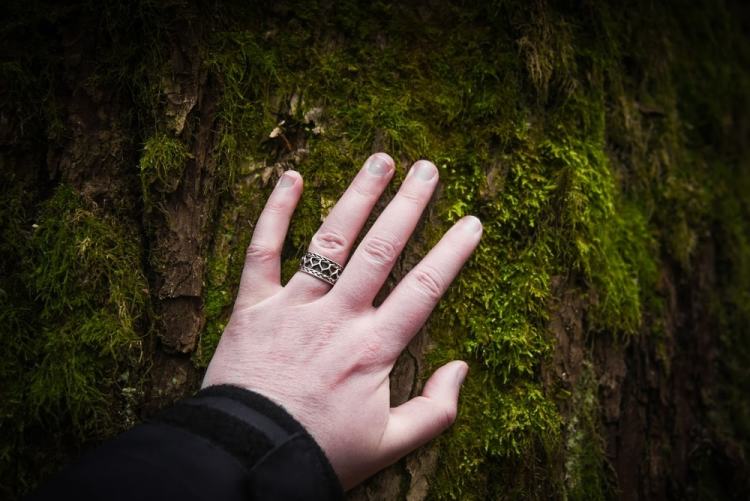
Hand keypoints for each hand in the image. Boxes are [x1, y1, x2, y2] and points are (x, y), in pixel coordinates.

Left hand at [202, 153, 481, 488]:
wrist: (248, 461)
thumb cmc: (320, 453)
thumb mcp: (389, 445)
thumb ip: (436, 410)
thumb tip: (461, 368)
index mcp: (373, 350)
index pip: (423, 290)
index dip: (452, 254)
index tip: (472, 223)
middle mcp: (337, 318)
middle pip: (381, 251)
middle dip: (409, 206)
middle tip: (429, 170)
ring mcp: (293, 307)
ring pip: (331, 241)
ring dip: (357, 196)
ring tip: (380, 159)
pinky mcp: (252, 307)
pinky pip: (261, 251)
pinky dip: (274, 212)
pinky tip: (291, 177)